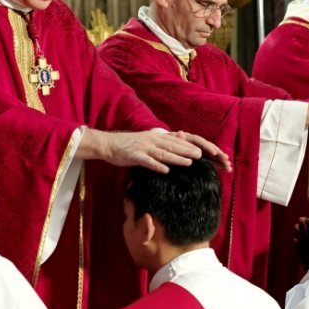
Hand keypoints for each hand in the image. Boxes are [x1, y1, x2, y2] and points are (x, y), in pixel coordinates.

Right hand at [79, 129, 205, 173]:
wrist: (108, 144)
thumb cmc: (126, 145)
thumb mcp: (145, 142)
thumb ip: (158, 145)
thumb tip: (170, 150)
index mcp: (154, 137)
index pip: (175, 141)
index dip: (188, 145)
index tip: (201, 150)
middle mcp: (151, 141)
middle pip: (172, 146)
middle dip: (187, 151)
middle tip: (201, 156)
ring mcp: (143, 148)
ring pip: (163, 153)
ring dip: (176, 158)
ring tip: (189, 163)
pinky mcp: (134, 156)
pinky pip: (147, 162)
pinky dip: (157, 166)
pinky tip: (165, 171)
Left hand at [170, 130, 231, 172]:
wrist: (163, 147)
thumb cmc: (164, 144)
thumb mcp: (168, 141)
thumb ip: (175, 138)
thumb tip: (181, 132)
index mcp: (189, 138)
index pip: (200, 142)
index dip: (208, 147)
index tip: (214, 153)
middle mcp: (196, 144)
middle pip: (210, 148)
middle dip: (218, 154)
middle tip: (226, 160)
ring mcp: (199, 150)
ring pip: (212, 155)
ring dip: (221, 160)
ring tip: (229, 168)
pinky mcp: (201, 157)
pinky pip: (211, 160)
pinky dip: (218, 164)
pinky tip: (226, 169)